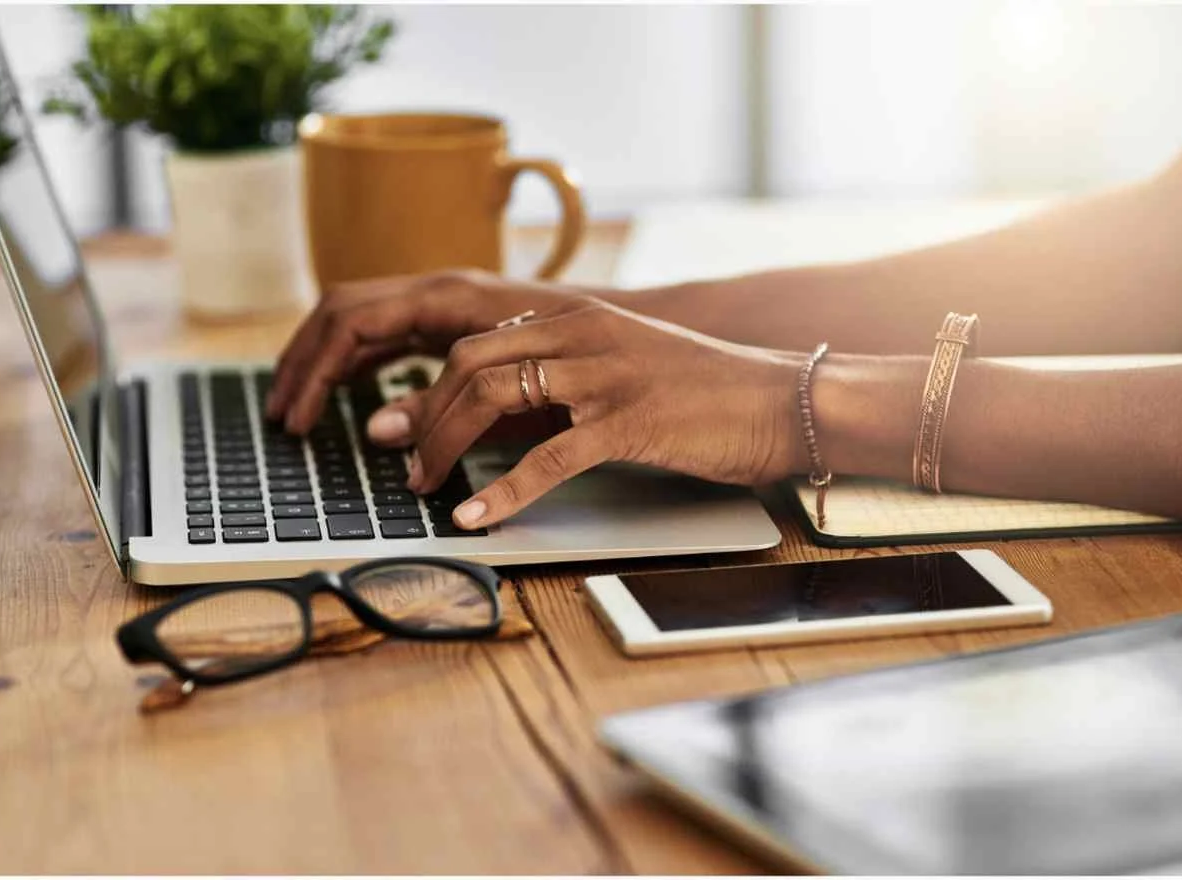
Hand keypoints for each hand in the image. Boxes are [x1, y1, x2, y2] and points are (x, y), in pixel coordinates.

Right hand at [266, 270, 603, 432]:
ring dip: (324, 359)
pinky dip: (358, 359)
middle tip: (282, 414)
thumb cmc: (585, 354)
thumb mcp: (513, 392)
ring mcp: (446, 301)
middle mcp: (440, 289)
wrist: (633, 329)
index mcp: (448, 296)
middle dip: (304, 361)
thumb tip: (376, 429)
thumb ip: (444, 407)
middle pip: (342, 312)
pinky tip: (349, 393)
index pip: (351, 320)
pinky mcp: (456, 319)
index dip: (315, 370)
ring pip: (360, 318)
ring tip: (300, 408)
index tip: (297, 417)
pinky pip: (388, 330)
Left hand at [389, 300, 807, 528]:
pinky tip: (477, 517)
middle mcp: (582, 335)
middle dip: (423, 416)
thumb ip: (568, 375)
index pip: (476, 342)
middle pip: (469, 364)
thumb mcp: (625, 365)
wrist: (781, 399)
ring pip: (494, 398)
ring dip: (446, 446)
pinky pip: (547, 459)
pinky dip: (502, 492)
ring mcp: (604, 375)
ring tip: (425, 485)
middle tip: (401, 459)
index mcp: (577, 318)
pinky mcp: (628, 421)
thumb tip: (508, 411)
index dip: (428, 387)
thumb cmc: (706, 390)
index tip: (400, 423)